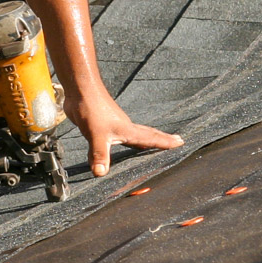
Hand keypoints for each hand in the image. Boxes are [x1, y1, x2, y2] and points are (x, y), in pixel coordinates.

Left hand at [63, 90, 183, 176]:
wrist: (79, 89)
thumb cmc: (91, 108)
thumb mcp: (96, 134)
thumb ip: (99, 154)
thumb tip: (101, 173)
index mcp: (128, 130)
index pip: (151, 138)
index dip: (166, 142)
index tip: (182, 142)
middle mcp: (124, 127)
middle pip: (147, 134)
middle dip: (161, 139)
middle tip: (176, 140)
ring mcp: (113, 124)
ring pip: (134, 134)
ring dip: (145, 139)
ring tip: (152, 145)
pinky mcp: (102, 123)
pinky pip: (119, 134)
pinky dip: (126, 139)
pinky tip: (120, 141)